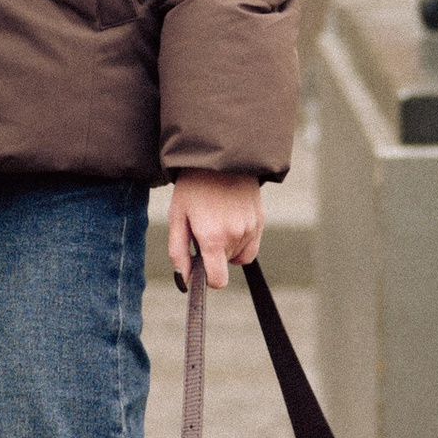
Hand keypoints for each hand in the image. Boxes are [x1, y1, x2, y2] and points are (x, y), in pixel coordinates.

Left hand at [169, 174, 264, 291]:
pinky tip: (230, 220)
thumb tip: (185, 281)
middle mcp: (235, 235)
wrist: (219, 156)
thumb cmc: (192, 187)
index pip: (218, 281)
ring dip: (227, 246)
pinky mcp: (260, 220)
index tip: (200, 265)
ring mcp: (251, 228)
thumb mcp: (177, 217)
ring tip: (216, 218)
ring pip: (238, 254)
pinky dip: (240, 240)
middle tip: (202, 227)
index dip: (207, 278)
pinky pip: (251, 245)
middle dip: (213, 254)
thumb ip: (179, 253)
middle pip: (225, 264)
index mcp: (213, 237)